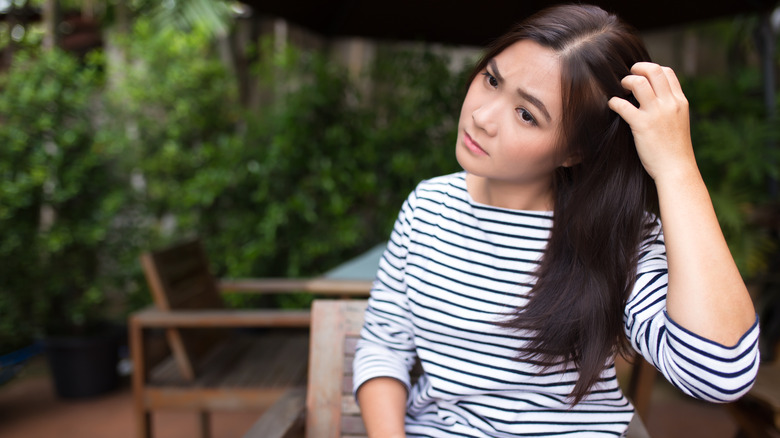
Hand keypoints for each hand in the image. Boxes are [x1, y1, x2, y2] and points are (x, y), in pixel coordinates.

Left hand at [608, 63, 695, 181]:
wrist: (676, 169)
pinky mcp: (642, 125)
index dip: (651, 69)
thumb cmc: (675, 150)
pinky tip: (612, 105)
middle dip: (638, 68)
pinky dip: (614, 102)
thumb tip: (655, 99)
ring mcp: (656, 113)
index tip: (642, 75)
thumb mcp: (679, 122)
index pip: (667, 72)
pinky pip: (623, 105)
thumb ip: (670, 108)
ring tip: (620, 88)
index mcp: (680, 102)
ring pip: (639, 82)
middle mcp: (670, 104)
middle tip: (628, 76)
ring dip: (626, 81)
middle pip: (653, 71)